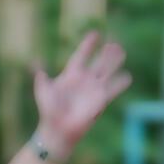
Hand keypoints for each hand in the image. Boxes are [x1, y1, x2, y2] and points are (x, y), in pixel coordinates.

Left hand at [33, 32, 131, 155]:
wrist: (58, 129)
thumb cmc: (49, 110)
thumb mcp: (43, 91)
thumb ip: (42, 78)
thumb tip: (36, 63)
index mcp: (71, 75)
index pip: (81, 55)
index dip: (88, 45)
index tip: (96, 34)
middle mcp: (85, 80)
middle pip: (98, 62)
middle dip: (106, 52)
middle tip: (114, 42)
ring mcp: (94, 89)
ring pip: (107, 72)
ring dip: (114, 62)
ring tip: (122, 51)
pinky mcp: (101, 100)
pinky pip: (113, 89)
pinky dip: (120, 83)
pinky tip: (128, 76)